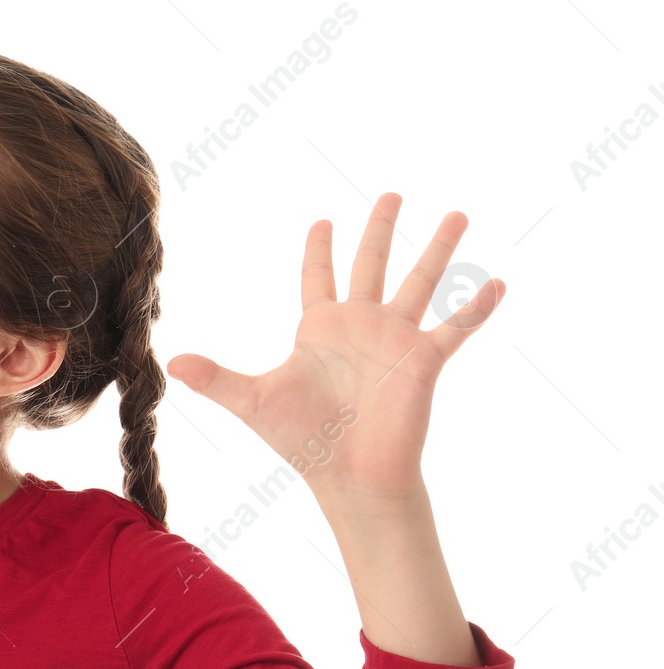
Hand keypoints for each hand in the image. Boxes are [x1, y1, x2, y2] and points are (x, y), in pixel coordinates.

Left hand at [166, 193, 504, 507]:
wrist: (348, 475)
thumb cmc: (302, 440)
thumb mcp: (252, 401)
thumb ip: (216, 378)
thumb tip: (171, 362)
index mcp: (321, 329)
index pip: (318, 277)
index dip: (319, 249)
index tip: (322, 221)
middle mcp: (361, 326)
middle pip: (373, 263)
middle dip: (381, 229)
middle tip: (392, 193)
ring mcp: (396, 341)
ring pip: (421, 281)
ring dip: (439, 249)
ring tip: (458, 214)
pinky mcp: (424, 362)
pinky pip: (456, 327)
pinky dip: (476, 307)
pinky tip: (496, 282)